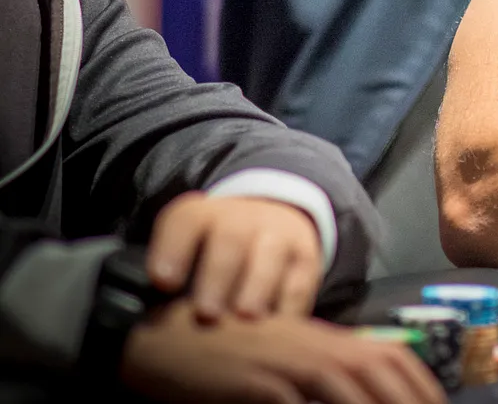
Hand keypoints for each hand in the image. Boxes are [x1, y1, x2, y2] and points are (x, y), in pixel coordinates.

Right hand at [121, 299, 445, 403]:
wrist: (160, 332)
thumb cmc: (226, 350)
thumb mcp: (283, 354)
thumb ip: (322, 371)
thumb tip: (365, 389)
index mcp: (327, 339)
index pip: (392, 355)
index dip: (422, 382)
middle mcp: (314, 345)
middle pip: (379, 371)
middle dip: (410, 400)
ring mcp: (284, 361)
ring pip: (343, 388)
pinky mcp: (251, 381)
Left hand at [147, 193, 323, 319]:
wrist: (270, 219)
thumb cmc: (212, 250)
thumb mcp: (186, 246)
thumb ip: (167, 275)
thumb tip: (142, 318)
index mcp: (199, 217)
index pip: (184, 223)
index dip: (173, 250)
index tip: (163, 281)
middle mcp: (240, 220)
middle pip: (229, 242)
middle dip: (217, 278)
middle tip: (206, 313)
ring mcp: (277, 237)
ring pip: (267, 261)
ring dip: (255, 293)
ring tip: (244, 319)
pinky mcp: (306, 259)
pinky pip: (298, 285)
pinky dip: (287, 310)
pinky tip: (274, 331)